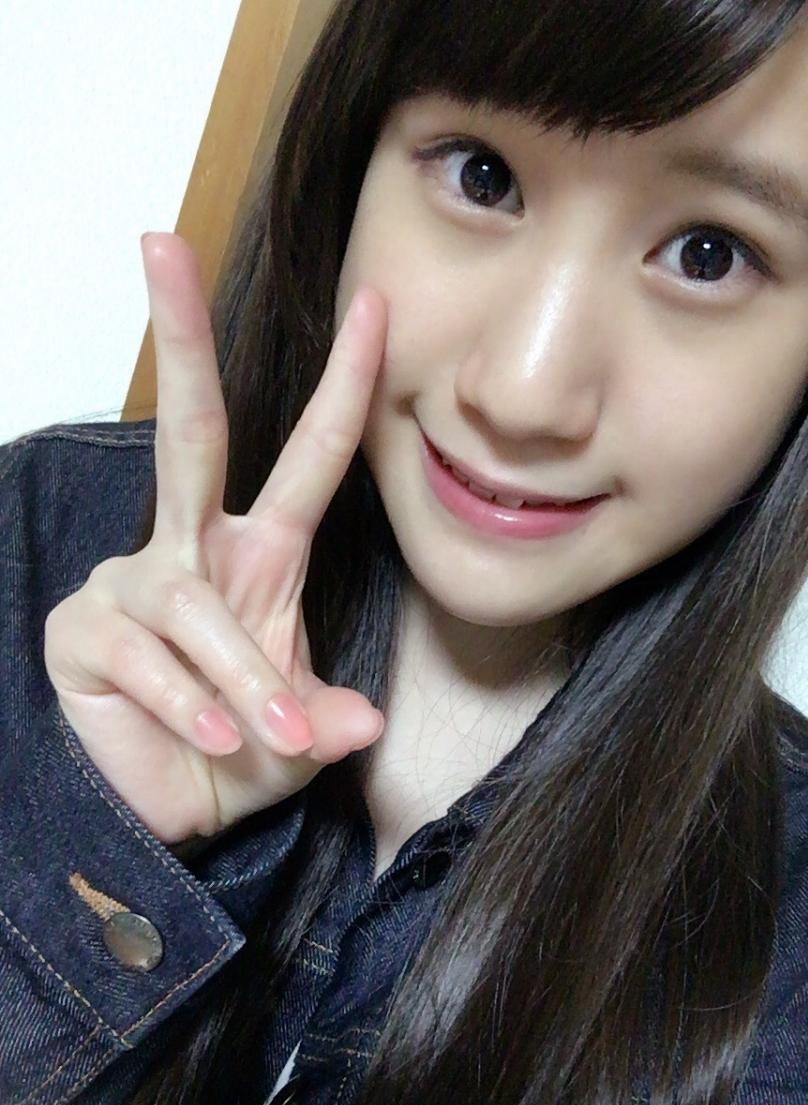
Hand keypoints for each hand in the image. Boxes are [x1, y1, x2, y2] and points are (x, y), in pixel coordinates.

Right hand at [44, 232, 387, 845]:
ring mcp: (135, 583)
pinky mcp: (85, 629)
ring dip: (236, 676)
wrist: (175, 811)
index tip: (374, 304)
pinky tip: (207, 739)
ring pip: (192, 603)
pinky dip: (187, 704)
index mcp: (262, 554)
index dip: (345, 383)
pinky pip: (147, 655)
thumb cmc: (244, 755)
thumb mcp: (300, 735)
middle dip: (181, 338)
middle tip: (161, 242)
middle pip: (192, 429)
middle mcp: (195, 550)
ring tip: (260, 737)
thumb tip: (360, 724)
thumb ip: (325, 718)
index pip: (310, 456)